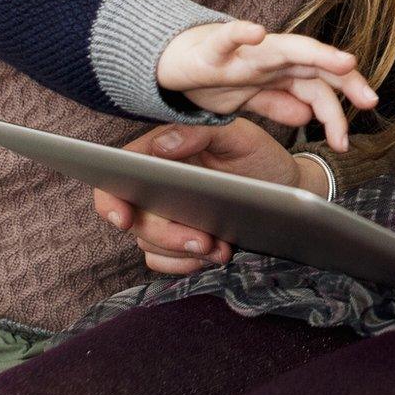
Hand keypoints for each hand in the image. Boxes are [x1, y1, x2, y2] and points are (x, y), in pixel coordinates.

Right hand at [94, 120, 331, 274]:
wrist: (284, 187)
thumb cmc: (257, 155)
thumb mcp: (238, 134)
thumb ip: (199, 131)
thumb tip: (161, 145)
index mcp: (161, 153)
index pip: (119, 172)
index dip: (111, 198)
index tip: (123, 218)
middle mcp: (155, 185)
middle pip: (137, 217)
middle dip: (168, 234)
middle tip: (204, 239)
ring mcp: (163, 216)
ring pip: (149, 243)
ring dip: (182, 251)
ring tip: (221, 248)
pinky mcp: (176, 241)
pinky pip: (163, 261)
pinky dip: (184, 264)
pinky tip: (211, 256)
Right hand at [157, 19, 379, 149]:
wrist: (167, 61)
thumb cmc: (211, 76)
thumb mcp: (249, 98)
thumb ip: (278, 103)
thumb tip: (308, 117)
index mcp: (279, 71)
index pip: (318, 83)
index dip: (340, 103)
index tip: (355, 130)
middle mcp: (268, 57)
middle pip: (314, 65)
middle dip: (344, 80)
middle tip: (370, 100)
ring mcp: (243, 51)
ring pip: (285, 48)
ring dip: (316, 53)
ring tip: (344, 62)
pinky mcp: (210, 47)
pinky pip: (227, 37)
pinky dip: (241, 32)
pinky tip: (257, 31)